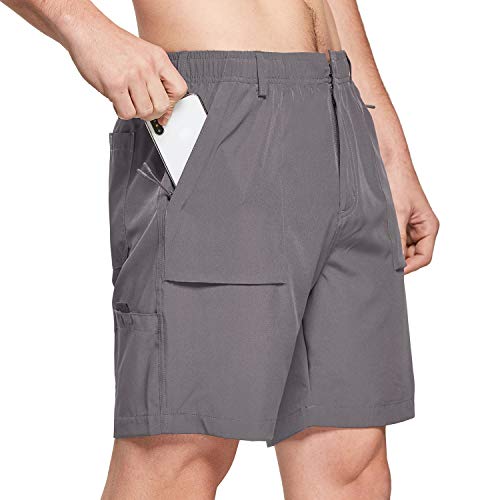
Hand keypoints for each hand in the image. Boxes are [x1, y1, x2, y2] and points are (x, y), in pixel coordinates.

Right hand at [67, 22, 186, 124]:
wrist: (85, 29)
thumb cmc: (111, 43)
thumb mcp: (143, 54)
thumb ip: (155, 76)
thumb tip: (163, 107)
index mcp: (158, 58)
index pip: (179, 89)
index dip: (172, 104)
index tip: (164, 109)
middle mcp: (148, 66)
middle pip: (162, 105)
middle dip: (152, 113)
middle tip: (142, 108)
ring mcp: (132, 76)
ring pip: (145, 111)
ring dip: (135, 112)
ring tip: (126, 101)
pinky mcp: (115, 84)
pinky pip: (127, 112)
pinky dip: (122, 112)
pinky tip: (117, 101)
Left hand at [386, 165, 439, 274]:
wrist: (386, 162)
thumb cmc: (398, 182)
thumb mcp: (397, 214)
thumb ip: (398, 239)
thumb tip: (396, 262)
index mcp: (429, 227)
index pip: (424, 258)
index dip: (410, 267)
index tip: (394, 270)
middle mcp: (420, 228)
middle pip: (412, 255)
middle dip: (399, 259)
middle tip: (382, 261)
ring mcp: (408, 225)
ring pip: (401, 248)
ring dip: (391, 250)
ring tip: (377, 248)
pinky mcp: (396, 221)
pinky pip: (393, 238)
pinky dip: (385, 241)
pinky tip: (375, 240)